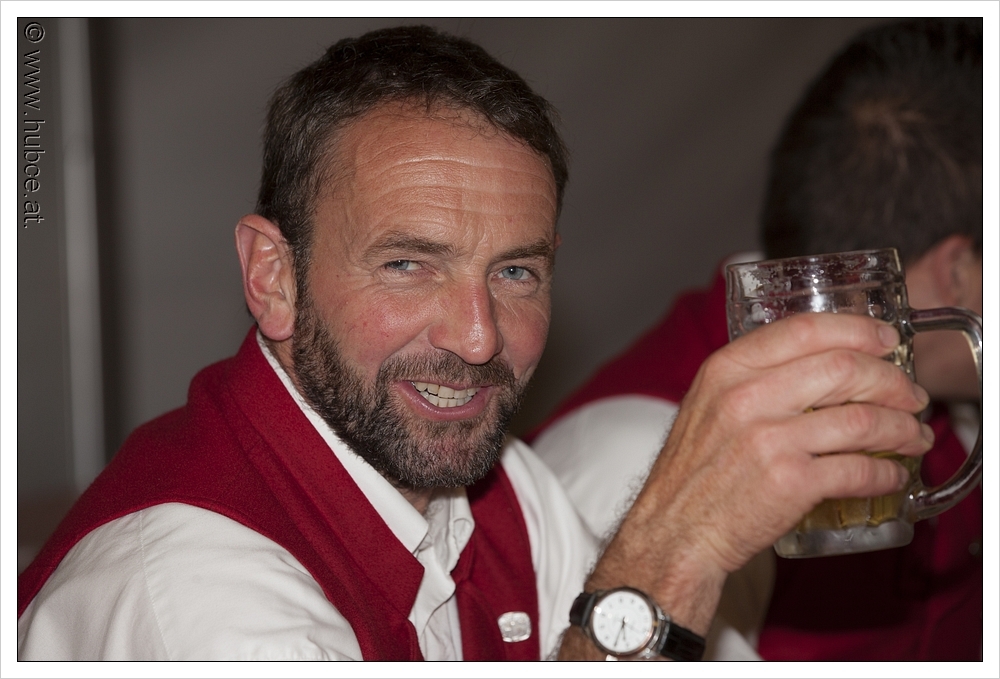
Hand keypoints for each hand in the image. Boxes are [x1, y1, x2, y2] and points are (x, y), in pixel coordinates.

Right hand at [579, 313, 931, 636]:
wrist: (672, 532)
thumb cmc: (690, 475)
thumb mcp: (707, 405)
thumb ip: (752, 378)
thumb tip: (818, 365)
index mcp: (726, 369)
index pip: (805, 329)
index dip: (857, 330)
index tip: (885, 339)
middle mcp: (746, 397)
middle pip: (844, 367)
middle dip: (891, 380)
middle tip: (908, 395)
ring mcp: (769, 440)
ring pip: (862, 419)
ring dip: (901, 428)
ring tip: (912, 436)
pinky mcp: (790, 482)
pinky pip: (858, 470)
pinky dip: (887, 473)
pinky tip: (892, 475)